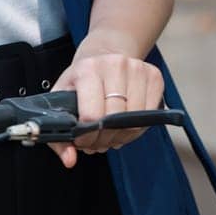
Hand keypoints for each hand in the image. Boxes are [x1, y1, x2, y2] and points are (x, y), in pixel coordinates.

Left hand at [47, 50, 164, 168]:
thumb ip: (60, 135)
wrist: (104, 53)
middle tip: (97, 141)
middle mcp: (115, 65)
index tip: (83, 140)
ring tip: (110, 133)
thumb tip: (70, 160)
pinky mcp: (155, 76)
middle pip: (116, 120)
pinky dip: (137, 128)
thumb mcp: (61, 100)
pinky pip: (151, 116)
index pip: (93, 115)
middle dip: (105, 139)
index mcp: (88, 69)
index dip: (87, 136)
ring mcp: (137, 69)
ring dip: (122, 136)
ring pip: (136, 121)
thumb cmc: (82, 79)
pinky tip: (125, 125)